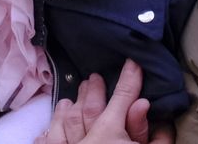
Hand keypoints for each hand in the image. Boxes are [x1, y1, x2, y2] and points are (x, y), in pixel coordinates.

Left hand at [35, 60, 154, 143]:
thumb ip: (151, 133)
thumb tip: (143, 103)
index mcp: (111, 134)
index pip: (122, 99)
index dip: (129, 79)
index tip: (133, 62)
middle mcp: (86, 140)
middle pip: (88, 108)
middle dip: (93, 91)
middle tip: (95, 78)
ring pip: (64, 123)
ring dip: (68, 110)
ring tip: (70, 101)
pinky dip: (47, 135)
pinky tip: (46, 132)